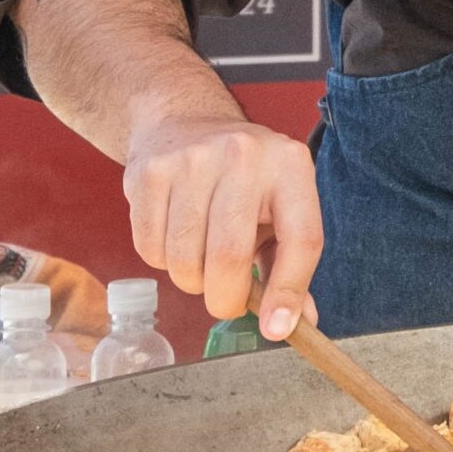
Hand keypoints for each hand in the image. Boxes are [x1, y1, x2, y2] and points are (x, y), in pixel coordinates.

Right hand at [122, 111, 322, 338]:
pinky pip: (151, 250)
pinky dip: (163, 262)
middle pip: (230, 257)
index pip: (302, 238)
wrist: (184, 122)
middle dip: (226, 299)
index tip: (278, 329)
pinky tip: (175, 236)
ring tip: (202, 260)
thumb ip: (290, 263)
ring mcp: (193, 161)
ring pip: (184, 260)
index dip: (289, 291)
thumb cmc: (243, 179)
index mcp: (290, 166)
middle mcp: (244, 156)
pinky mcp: (149, 174)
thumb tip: (298, 323)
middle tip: (227, 302)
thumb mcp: (279, 207)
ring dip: (192, 281)